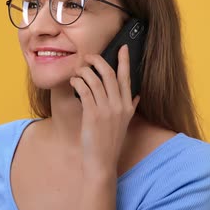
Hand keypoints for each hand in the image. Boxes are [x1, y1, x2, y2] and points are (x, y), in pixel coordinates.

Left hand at [69, 44, 140, 178]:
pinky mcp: (93, 114)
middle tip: (87, 56)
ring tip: (77, 71)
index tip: (122, 47)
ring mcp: (107, 110)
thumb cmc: (110, 142)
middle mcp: (119, 106)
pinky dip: (77, 82)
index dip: (124, 61)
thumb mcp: (125, 123)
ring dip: (84, 71)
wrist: (102, 161)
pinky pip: (84, 90)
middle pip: (109, 74)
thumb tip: (136, 96)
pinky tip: (73, 82)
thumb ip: (130, 108)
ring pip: (95, 80)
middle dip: (97, 61)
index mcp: (128, 106)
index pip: (127, 78)